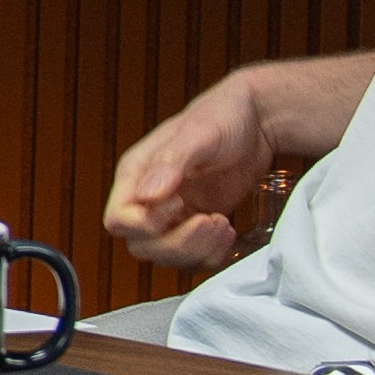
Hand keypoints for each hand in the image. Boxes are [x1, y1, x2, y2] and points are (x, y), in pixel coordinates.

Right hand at [102, 73, 275, 271]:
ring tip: (222, 225)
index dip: (145, 223)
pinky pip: (192, 258)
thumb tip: (148, 194)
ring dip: (196, 251)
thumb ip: (171, 162)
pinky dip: (210, 255)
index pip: (118, 219)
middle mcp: (149, 198)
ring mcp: (173, 215)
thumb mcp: (200, 133)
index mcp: (137, 174)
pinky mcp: (196, 224)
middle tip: (210, 220)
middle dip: (178, 243)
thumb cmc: (223, 115)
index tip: (180, 202)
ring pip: (165, 257)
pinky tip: (227, 231)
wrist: (257, 122)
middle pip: (141, 245)